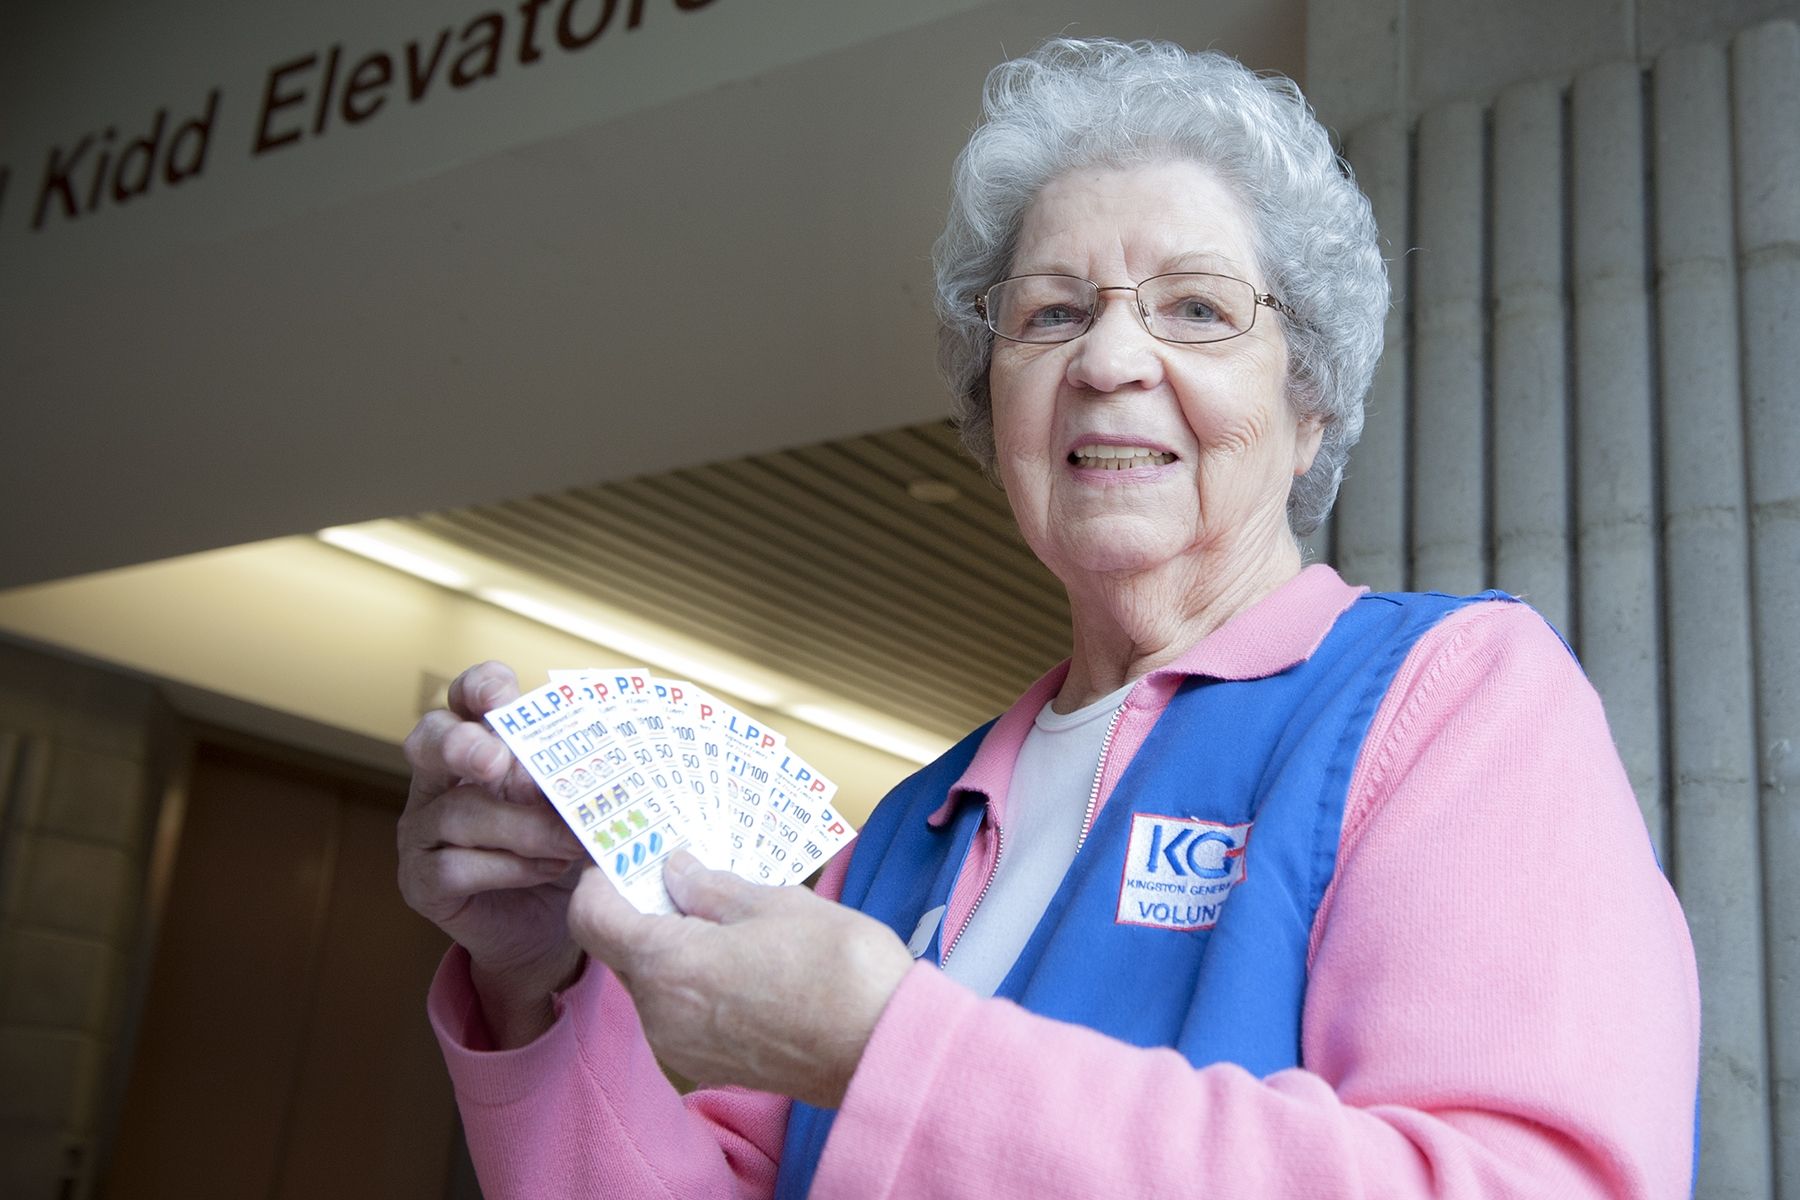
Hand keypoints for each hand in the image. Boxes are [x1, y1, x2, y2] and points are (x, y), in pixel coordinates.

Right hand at [397, 661, 585, 1044]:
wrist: (550, 929)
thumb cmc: (563, 850)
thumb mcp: (575, 806)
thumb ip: (574, 779)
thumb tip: (596, 763)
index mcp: (479, 744)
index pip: (465, 696)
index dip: (481, 688)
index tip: (505, 697)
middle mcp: (439, 780)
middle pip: (430, 740)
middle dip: (465, 746)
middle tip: (497, 763)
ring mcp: (422, 831)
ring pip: (457, 812)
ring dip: (522, 826)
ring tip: (569, 842)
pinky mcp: (421, 882)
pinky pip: (455, 867)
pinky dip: (510, 867)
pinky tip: (547, 870)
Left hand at [568, 851, 913, 1107]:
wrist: (884, 1050)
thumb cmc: (837, 968)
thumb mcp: (775, 903)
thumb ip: (711, 887)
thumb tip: (675, 871)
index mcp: (667, 965)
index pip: (591, 918)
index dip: (602, 882)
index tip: (632, 859)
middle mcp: (660, 1015)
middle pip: (624, 952)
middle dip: (649, 911)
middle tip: (692, 877)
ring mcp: (683, 1048)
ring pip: (656, 984)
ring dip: (678, 949)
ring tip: (733, 921)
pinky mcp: (711, 1066)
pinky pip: (683, 1014)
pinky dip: (698, 984)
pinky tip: (748, 965)